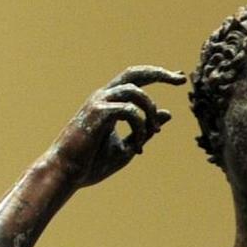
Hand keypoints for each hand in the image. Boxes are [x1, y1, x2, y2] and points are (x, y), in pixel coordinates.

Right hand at [50, 65, 184, 188]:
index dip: (158, 75)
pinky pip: (128, 110)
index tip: (179, 78)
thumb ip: (145, 130)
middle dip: (160, 73)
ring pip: (135, 91)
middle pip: (135, 73)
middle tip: (179, 79)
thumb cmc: (91, 163)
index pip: (136, 80)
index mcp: (109, 102)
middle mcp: (103, 96)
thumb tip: (168, 114)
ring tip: (152, 133)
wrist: (66, 173)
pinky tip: (136, 147)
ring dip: (149, 112)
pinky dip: (139, 126)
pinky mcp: (97, 113)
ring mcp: (99, 102)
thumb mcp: (127, 146)